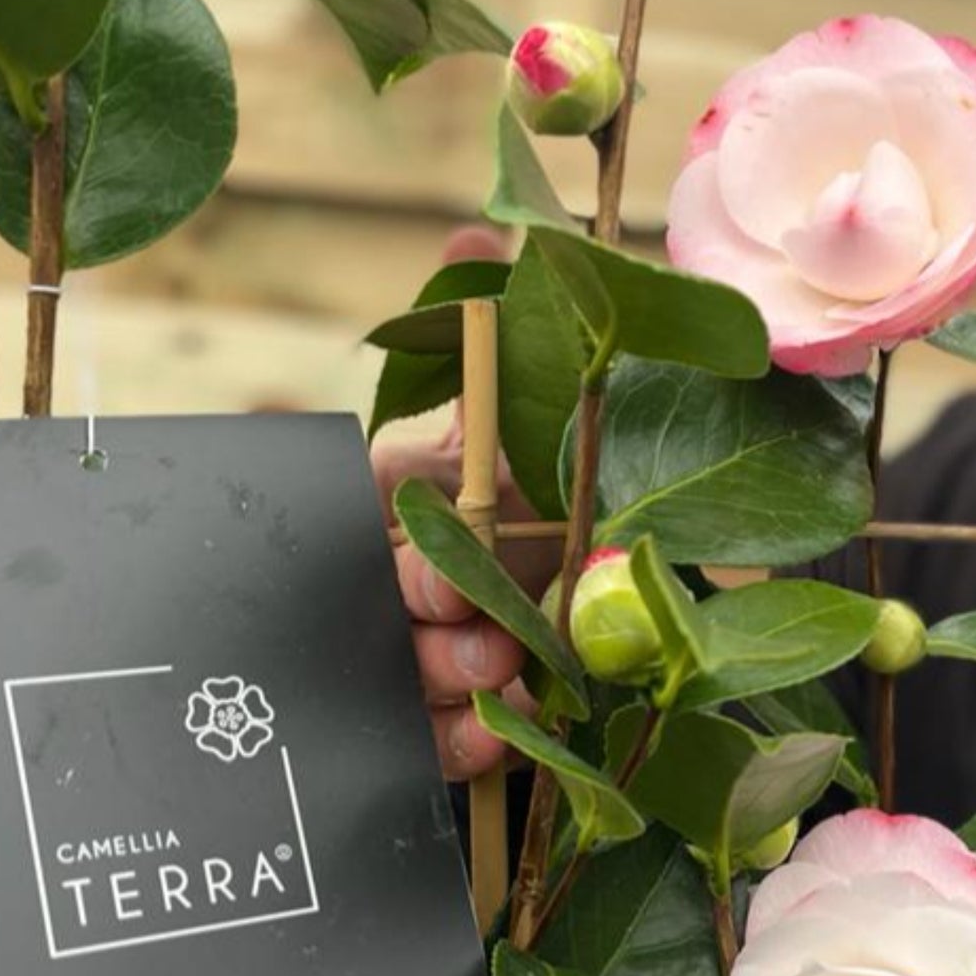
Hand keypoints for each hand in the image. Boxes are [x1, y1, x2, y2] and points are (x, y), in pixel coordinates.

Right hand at [373, 228, 558, 783]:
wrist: (593, 617)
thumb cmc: (543, 516)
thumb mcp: (526, 440)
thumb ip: (504, 353)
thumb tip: (482, 225)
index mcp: (413, 498)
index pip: (383, 497)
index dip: (408, 522)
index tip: (450, 535)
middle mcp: (401, 579)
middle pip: (388, 594)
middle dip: (430, 607)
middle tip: (479, 620)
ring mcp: (414, 659)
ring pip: (405, 678)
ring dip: (449, 680)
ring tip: (499, 678)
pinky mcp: (439, 733)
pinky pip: (437, 750)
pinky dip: (468, 747)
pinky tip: (504, 739)